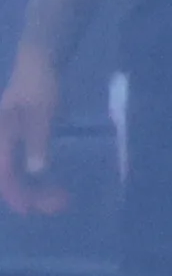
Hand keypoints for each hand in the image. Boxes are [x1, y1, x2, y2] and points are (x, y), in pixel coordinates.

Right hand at [0, 46, 64, 214]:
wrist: (38, 67)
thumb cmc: (40, 87)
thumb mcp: (43, 114)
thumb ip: (37, 141)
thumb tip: (36, 170)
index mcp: (0, 137)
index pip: (3, 172)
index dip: (16, 193)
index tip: (33, 209)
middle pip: (8, 178)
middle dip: (30, 195)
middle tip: (61, 203)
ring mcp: (7, 144)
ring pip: (16, 175)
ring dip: (36, 190)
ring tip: (62, 198)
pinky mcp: (17, 144)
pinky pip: (22, 168)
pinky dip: (37, 180)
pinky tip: (55, 186)